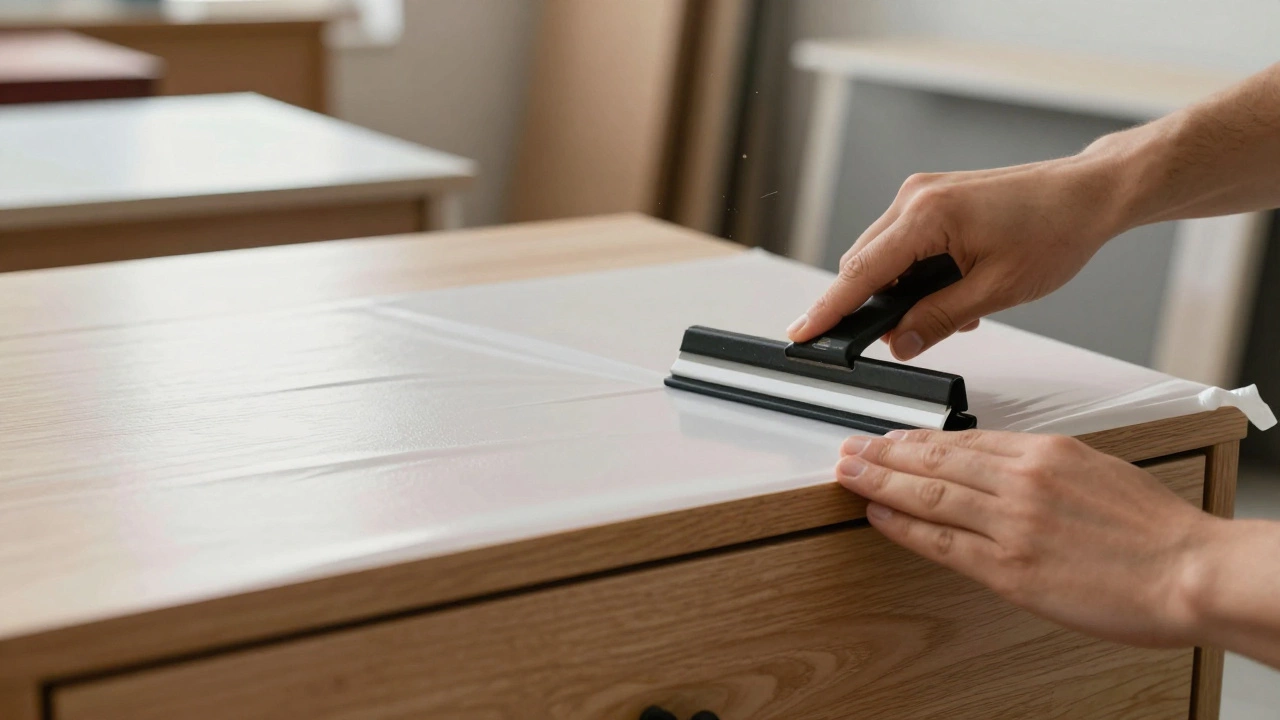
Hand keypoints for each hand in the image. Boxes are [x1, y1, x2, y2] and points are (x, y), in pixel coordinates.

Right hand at [787, 158, 1123, 359]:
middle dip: (871, 306)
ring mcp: (922, 195)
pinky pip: (903, 243)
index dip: (828, 309)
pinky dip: (915, 273)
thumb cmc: (1055, 230)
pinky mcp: (933, 199)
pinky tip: (951, 289)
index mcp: (927, 216)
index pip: (860, 273)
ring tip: (949, 310)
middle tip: (897, 339)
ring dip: (900, 290)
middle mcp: (915, 198)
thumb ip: (939, 319)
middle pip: (863, 263)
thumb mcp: (996, 290)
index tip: (801, 333)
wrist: (1088, 193)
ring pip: (883, 255)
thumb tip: (899, 343)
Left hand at [836, 428, 1221, 647]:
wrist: (1189, 572)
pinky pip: (942, 543)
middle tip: (850, 448)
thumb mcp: (1100, 470)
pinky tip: (878, 514)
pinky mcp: (1009, 568)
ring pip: (930, 494)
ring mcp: (1012, 524)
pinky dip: (904, 526)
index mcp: (1046, 452)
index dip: (917, 440)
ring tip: (848, 474)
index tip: (890, 438)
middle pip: (936, 460)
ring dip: (880, 482)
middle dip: (884, 452)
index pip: (964, 441)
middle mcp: (1022, 481)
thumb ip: (1048, 467)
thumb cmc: (1157, 529)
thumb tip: (1007, 468)